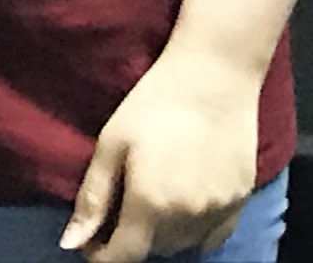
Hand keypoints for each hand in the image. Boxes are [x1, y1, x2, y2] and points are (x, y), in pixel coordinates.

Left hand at [61, 47, 260, 261]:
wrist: (218, 70)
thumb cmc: (157, 100)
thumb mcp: (112, 142)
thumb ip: (93, 198)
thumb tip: (70, 244)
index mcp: (150, 205)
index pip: (121, 257)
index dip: (100, 253)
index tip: (94, 234)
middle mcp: (187, 216)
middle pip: (152, 251)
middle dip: (132, 237)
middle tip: (125, 207)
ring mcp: (219, 207)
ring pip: (182, 243)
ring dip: (163, 234)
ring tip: (157, 202)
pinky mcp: (241, 195)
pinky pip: (215, 234)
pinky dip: (198, 230)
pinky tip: (189, 204)